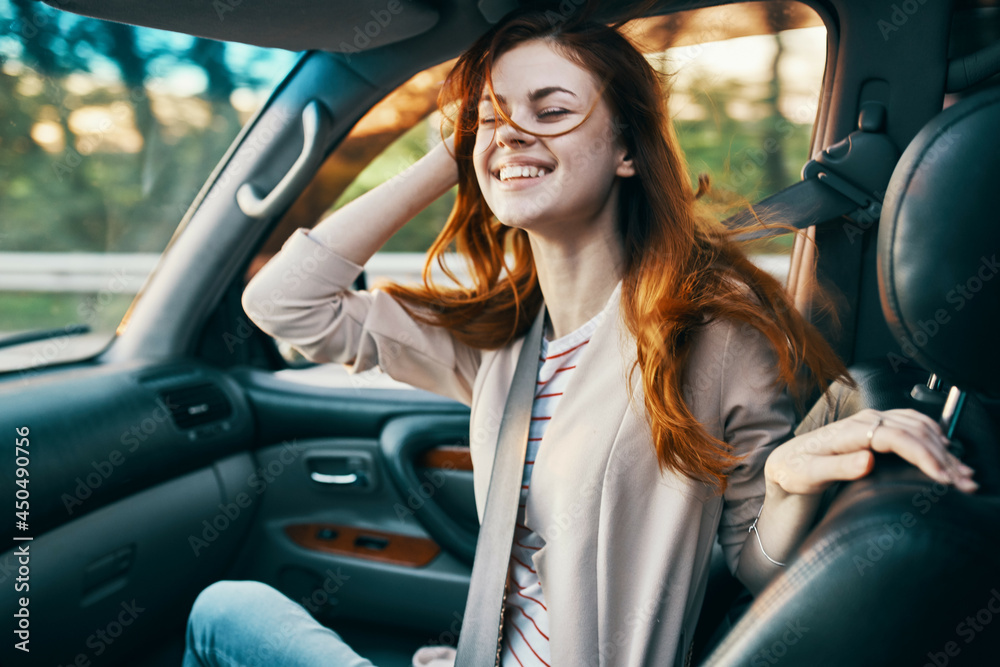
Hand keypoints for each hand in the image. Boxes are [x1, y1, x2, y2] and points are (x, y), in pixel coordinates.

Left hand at [764, 408, 977, 498]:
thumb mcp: (808, 475)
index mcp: (849, 431)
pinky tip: (947, 451)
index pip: (896, 436)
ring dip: (945, 449)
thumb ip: (838, 467)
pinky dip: (935, 438)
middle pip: (914, 431)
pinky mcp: (876, 426)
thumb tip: (868, 460)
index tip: (942, 476)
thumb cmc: (794, 471)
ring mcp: (871, 421)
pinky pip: (913, 424)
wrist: (785, 464)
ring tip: (963, 473)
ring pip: (918, 427)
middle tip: (964, 483)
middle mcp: (863, 421)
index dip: (923, 455)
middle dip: (943, 457)